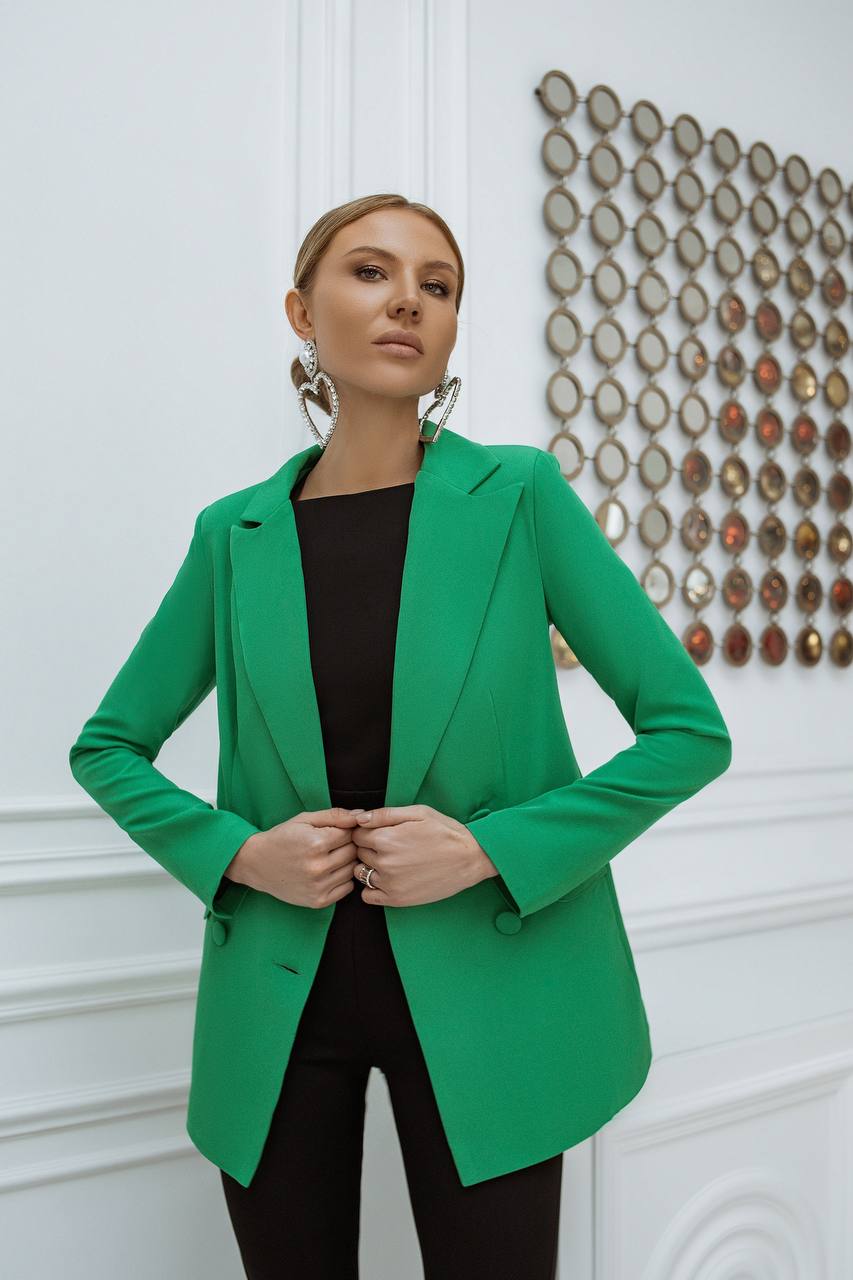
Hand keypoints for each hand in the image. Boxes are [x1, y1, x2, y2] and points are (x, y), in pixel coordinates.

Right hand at [227, 808, 362, 908]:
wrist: (257, 864)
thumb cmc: (282, 837)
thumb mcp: (304, 819)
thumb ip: (334, 816)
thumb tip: (361, 816)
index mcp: (315, 843)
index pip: (350, 833)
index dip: (346, 829)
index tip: (336, 830)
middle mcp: (318, 867)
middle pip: (353, 852)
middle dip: (348, 845)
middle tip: (334, 844)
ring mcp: (318, 886)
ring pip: (352, 870)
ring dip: (346, 862)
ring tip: (330, 857)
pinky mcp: (318, 901)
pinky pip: (347, 888)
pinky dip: (342, 879)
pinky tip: (329, 872)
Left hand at [350, 804, 496, 906]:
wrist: (470, 858)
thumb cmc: (446, 832)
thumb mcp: (418, 813)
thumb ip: (385, 814)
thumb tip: (358, 818)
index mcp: (387, 838)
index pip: (357, 834)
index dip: (367, 831)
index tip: (380, 831)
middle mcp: (384, 862)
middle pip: (359, 853)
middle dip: (369, 847)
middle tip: (390, 845)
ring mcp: (390, 883)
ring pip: (360, 873)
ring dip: (369, 867)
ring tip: (389, 861)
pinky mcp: (397, 899)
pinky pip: (367, 896)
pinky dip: (372, 888)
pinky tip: (387, 879)